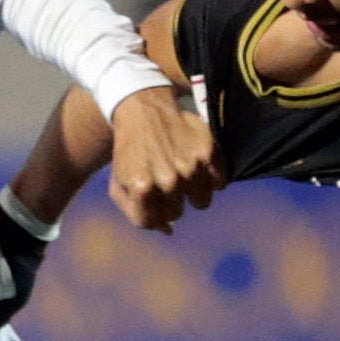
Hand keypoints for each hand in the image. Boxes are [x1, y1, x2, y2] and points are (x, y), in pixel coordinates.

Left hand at [105, 86, 221, 234]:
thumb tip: (169, 231)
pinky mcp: (208, 152)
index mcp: (142, 188)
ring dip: (192, 192)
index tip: (149, 197)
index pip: (152, 222)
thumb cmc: (130, 150)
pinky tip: (198, 165)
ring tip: (181, 172)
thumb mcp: (118, 182)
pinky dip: (212, 178)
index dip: (150, 212)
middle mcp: (168, 180)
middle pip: (177, 213)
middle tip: (163, 180)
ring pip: (202, 202)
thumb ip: (136, 214)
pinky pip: (220, 183)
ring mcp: (190, 167)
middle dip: (169, 201)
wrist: (143, 108)